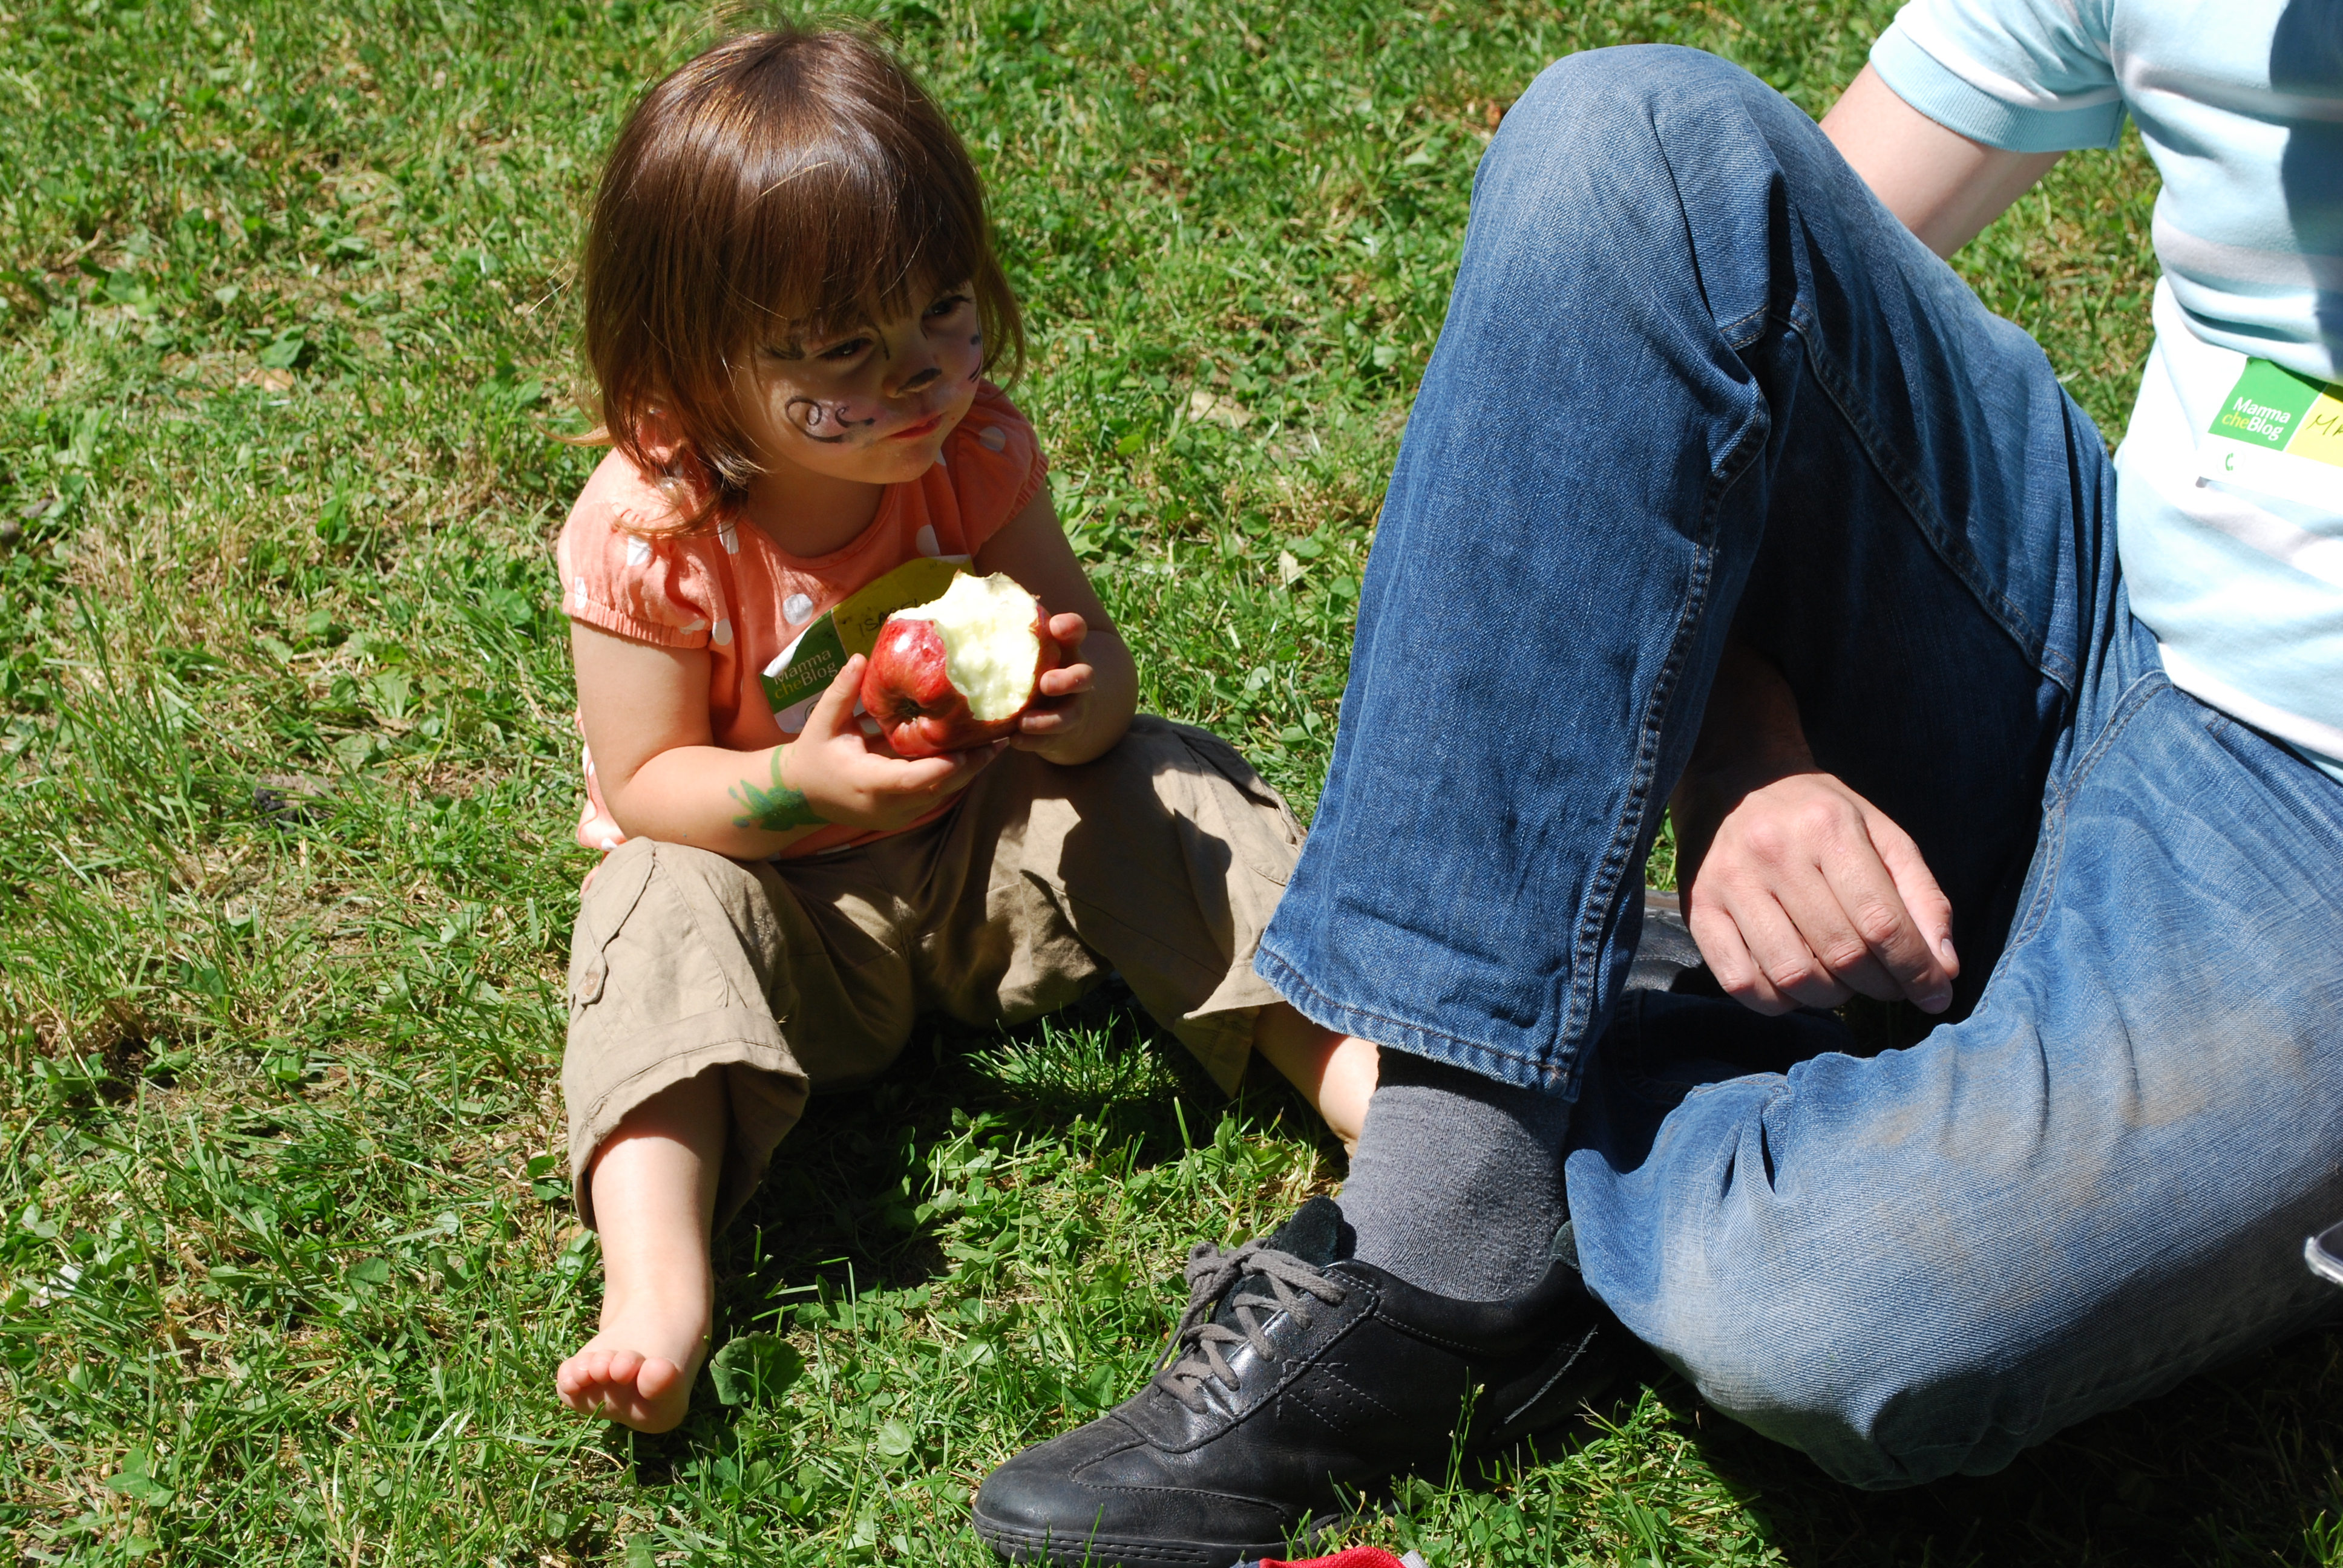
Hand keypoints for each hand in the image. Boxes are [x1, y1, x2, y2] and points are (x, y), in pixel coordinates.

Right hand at [783, 655, 1001, 832]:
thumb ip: (842, 692)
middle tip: (999, 740)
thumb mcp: (822, 722)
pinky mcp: (904, 815)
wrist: (801, 795)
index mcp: (866, 781)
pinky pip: (935, 796)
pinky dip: (954, 776)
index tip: (967, 750)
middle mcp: (886, 804)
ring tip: (996, 742)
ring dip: (969, 771)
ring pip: (942, 795)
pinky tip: (974, 753)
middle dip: (971, 766)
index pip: (911, 779)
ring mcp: (897, 815)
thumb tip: (861, 658)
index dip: (941, 767)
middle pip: (937, 789)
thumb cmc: (813, 755)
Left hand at [1009, 611, 1100, 761]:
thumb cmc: (1029, 667)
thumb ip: (1003, 631)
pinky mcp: (1062, 734)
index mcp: (1065, 649)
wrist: (1058, 710)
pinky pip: (1051, 740)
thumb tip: (956, 602)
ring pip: (1071, 714)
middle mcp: (1074, 677)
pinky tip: (1014, 740)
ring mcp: (1071, 708)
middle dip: (1067, 679)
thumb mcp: (1023, 648)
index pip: (1076, 631)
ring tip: (1025, 722)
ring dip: (1049, 719)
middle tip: (1045, 683)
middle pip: (1084, 675)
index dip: (1070, 627)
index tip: (1055, 626)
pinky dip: (1034, 741)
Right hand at [1677, 767, 1958, 1015]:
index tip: (1936, 995)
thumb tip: (1943, 969)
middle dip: (1880, 985)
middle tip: (1890, 986)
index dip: (1915, 969)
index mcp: (1828, 828)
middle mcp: (1774, 852)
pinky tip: (1794, 983)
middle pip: (1841, 952)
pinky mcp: (1697, 909)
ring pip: (1792, 974)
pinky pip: (1741, 982)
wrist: (1734, 776)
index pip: (1881, 921)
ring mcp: (1729, 883)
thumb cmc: (1818, 814)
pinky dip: (1777, 1001)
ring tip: (1842, 982)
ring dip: (1831, 996)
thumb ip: (1920, 896)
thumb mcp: (1881, 834)